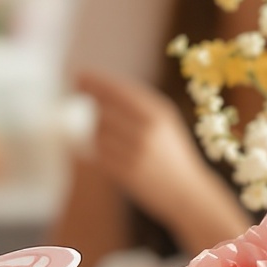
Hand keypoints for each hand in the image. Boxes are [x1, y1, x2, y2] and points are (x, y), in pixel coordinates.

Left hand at [75, 72, 218, 225]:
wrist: (187, 192)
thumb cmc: (171, 152)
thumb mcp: (165, 121)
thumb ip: (137, 103)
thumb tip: (97, 89)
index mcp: (159, 113)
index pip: (120, 91)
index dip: (96, 81)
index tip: (79, 75)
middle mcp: (148, 131)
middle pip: (104, 111)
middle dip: (94, 107)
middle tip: (88, 104)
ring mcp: (137, 153)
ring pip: (98, 134)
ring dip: (97, 132)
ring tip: (111, 137)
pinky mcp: (127, 173)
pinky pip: (99, 155)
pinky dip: (99, 151)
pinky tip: (109, 152)